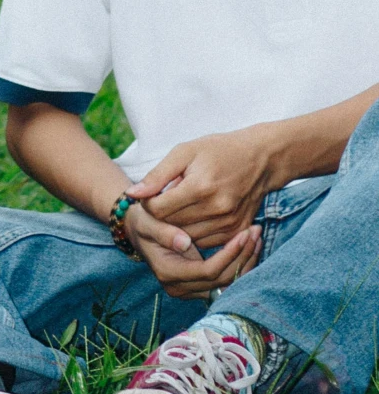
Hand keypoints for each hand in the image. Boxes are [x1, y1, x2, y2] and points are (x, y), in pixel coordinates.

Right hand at [124, 200, 261, 299]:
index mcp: (169, 274)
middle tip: (255, 231)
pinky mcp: (200, 286)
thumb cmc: (144, 221)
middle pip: (222, 281)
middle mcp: (181, 288)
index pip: (208, 271)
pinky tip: (251, 245)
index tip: (243, 233)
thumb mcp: (148, 221)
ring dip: (246, 262)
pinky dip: (241, 265)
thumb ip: (164, 232)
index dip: (229, 254)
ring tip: (257, 237)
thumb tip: (184, 242)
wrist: (141, 230)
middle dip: (243, 257)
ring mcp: (191, 290)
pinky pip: (227, 281)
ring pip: (229, 284)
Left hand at [125, 128, 272, 248]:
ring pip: (187, 238)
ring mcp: (229, 223)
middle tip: (163, 201)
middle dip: (161, 215)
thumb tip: (132, 194)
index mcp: (200, 186)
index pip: (158, 209)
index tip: (152, 194)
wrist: (261, 159)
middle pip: (171, 225)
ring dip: (177, 227)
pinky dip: (195, 232)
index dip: (148, 203)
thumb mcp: (184, 152)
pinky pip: (205, 242)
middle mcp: (216, 209)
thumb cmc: (219, 151)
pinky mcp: (237, 232)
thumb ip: (157, 175)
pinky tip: (195, 216)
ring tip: (180, 207)